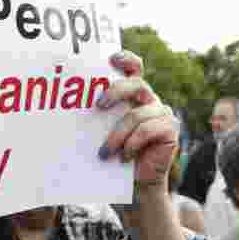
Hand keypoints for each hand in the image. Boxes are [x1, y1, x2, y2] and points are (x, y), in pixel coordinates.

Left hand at [95, 51, 177, 185]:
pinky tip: (124, 157)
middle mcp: (149, 99)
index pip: (134, 68)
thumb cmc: (116, 152)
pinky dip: (132, 144)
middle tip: (98, 105)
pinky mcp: (170, 129)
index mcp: (133, 94)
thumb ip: (98, 116)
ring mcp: (162, 113)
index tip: (112, 59)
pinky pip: (147, 131)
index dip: (126, 59)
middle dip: (116, 91)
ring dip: (117, 135)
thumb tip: (68, 108)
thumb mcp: (104, 131)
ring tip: (105, 153)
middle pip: (137, 84)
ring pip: (136, 115)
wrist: (137, 181)